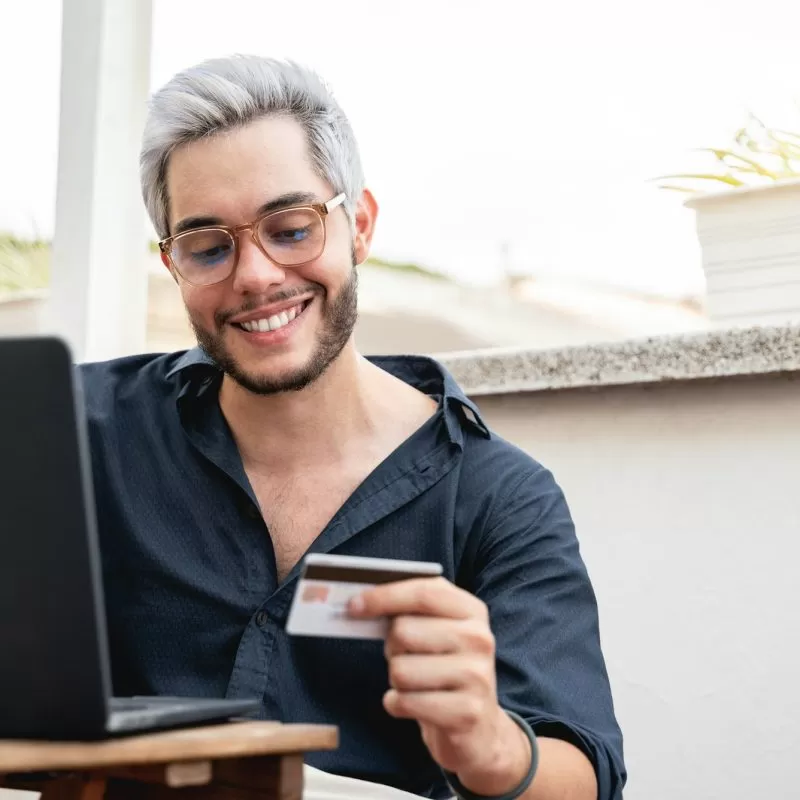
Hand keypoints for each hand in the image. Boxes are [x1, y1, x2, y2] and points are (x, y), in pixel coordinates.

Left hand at [348, 577, 531, 794]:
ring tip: (416, 684)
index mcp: (472, 610)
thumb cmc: (443, 669)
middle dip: (392, 647)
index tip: (354, 605)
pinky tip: (415, 705)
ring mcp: (476, 676)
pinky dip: (397, 704)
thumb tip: (359, 602)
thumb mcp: (437, 632)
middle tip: (405, 657)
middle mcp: (479, 639)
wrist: (479, 728)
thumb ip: (408, 610)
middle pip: (404, 631)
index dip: (384, 596)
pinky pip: (404, 702)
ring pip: (400, 670)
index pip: (423, 593)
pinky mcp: (466, 712)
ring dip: (396, 680)